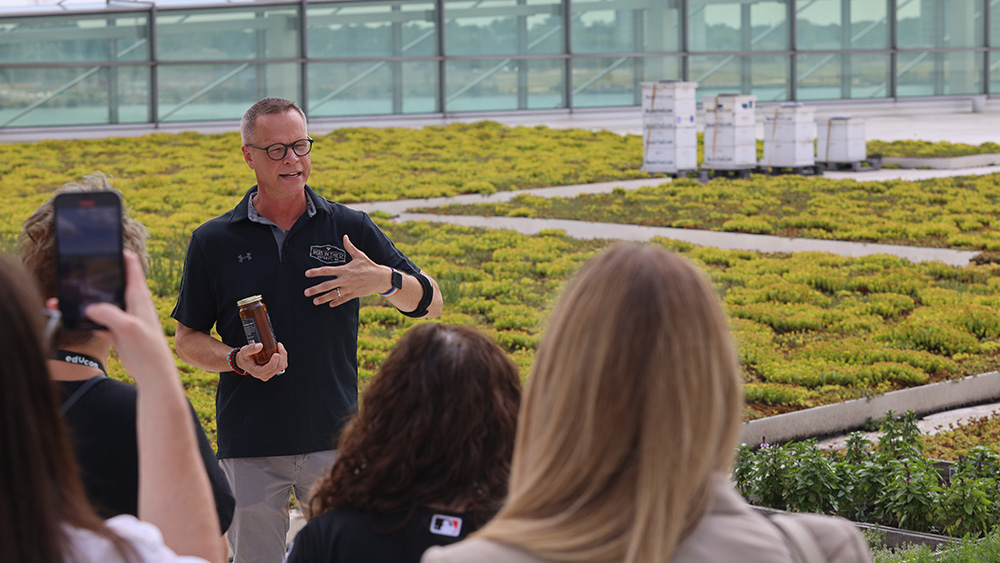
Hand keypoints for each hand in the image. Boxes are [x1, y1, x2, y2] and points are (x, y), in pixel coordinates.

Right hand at [85, 250, 174, 386]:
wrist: (153, 374)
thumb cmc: (147, 349)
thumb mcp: (128, 328)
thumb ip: (109, 314)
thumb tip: (91, 307)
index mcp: (139, 298)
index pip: (132, 268)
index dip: (122, 255)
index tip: (110, 243)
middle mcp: (133, 305)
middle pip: (114, 283)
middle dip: (99, 277)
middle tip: (82, 267)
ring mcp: (125, 318)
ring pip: (104, 303)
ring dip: (89, 300)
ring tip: (70, 295)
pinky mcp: (119, 332)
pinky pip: (100, 321)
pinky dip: (89, 319)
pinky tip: (76, 319)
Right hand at [234, 342, 287, 381]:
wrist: (244, 362)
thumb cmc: (244, 358)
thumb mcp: (244, 351)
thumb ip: (251, 348)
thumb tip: (260, 346)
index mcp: (257, 372)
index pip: (270, 367)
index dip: (275, 360)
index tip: (276, 352)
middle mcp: (264, 375)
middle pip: (279, 367)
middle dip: (282, 355)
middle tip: (279, 346)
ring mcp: (269, 374)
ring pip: (282, 367)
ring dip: (283, 356)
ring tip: (279, 347)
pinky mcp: (272, 371)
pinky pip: (282, 366)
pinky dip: (283, 358)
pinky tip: (279, 352)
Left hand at [304, 234, 389, 307]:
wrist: (381, 278)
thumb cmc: (369, 265)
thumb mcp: (359, 255)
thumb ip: (350, 247)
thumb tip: (345, 236)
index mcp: (345, 270)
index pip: (327, 270)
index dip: (316, 272)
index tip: (307, 274)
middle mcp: (345, 280)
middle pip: (327, 285)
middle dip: (315, 289)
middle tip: (306, 292)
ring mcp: (349, 288)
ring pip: (333, 295)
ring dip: (323, 298)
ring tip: (314, 301)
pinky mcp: (354, 294)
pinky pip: (343, 299)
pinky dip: (336, 302)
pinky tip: (330, 304)